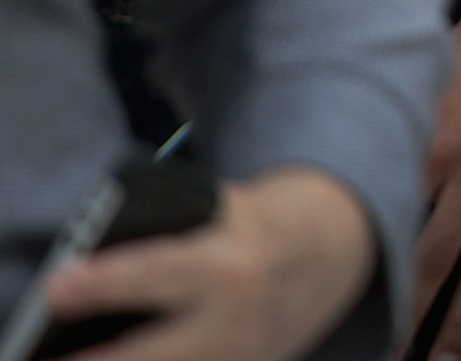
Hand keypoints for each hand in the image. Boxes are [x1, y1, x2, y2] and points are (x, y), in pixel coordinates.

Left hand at [45, 167, 374, 360]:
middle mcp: (234, 322)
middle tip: (39, 358)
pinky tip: (109, 359)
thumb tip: (93, 256)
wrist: (327, 255)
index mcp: (231, 264)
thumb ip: (168, 228)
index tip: (57, 287)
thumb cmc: (253, 225)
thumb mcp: (221, 210)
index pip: (156, 273)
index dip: (102, 282)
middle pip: (145, 355)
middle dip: (90, 360)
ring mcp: (237, 360)